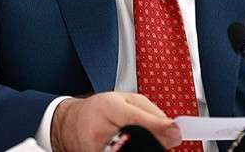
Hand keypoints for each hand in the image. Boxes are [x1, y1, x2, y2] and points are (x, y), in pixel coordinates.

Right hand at [50, 92, 181, 151]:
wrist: (69, 125)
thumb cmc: (99, 109)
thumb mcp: (124, 99)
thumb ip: (150, 111)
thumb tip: (171, 127)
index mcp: (109, 107)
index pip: (136, 118)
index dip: (158, 126)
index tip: (174, 131)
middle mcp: (101, 130)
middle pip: (136, 140)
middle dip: (156, 141)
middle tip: (168, 138)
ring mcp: (97, 149)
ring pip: (131, 150)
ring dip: (145, 146)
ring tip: (141, 139)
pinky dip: (136, 149)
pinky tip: (131, 144)